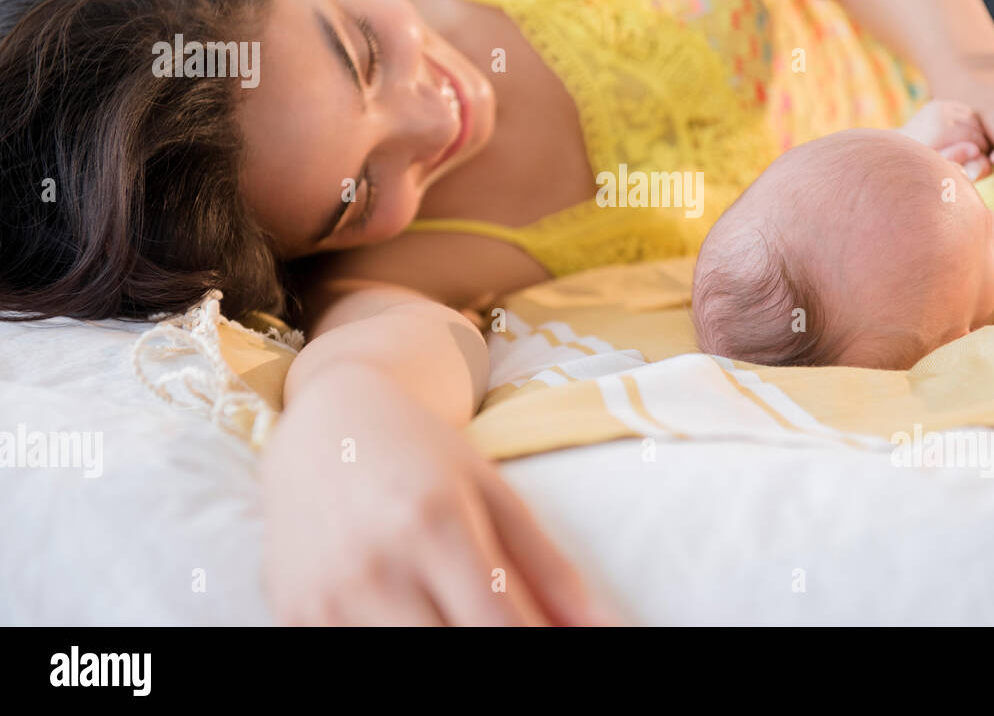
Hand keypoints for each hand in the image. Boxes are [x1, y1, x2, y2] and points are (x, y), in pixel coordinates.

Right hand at [262, 371, 611, 625]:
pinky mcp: (292, 616)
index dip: (541, 646)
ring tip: (460, 615)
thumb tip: (609, 628)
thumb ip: (550, 567)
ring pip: (405, 665)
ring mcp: (326, 597)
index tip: (557, 643)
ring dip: (445, 653)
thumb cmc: (422, 454)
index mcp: (438, 523)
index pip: (504, 627)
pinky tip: (413, 618)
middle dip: (498, 655)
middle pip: (458, 654)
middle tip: (510, 626)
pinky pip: (352, 656)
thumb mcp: (493, 493)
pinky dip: (394, 647)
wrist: (325, 422)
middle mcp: (376, 564)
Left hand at [900, 99, 990, 179]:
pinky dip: (967, 120)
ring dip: (975, 127)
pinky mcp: (936, 104)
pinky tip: (965, 134)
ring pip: (969, 114)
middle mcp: (938, 113)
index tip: (984, 156)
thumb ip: (958, 158)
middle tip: (983, 148)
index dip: (981, 146)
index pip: (972, 135)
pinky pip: (961, 110)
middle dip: (980, 135)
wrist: (898, 149)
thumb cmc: (920, 164)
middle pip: (972, 122)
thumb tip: (976, 150)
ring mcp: (937, 106)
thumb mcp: (939, 165)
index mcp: (939, 129)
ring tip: (975, 142)